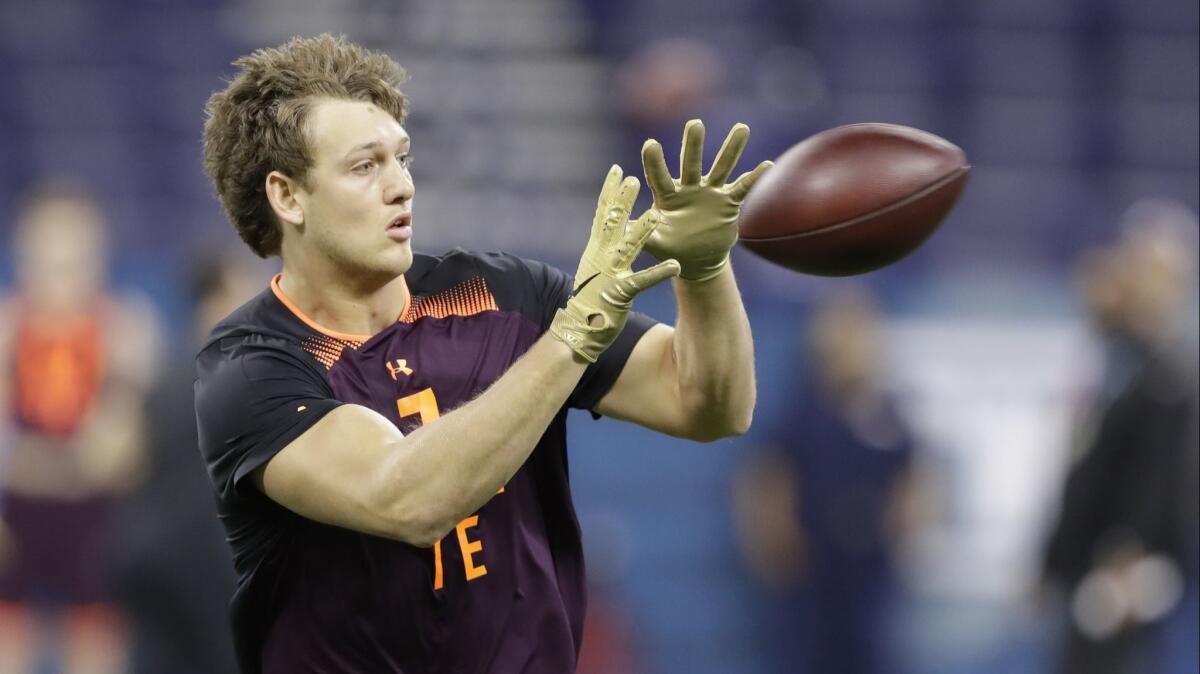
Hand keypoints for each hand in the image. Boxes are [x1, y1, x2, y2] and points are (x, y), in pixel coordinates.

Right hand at [550, 165, 680, 361]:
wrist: (577, 330)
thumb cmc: (589, 299)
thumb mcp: (594, 267)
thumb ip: (602, 248)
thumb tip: (607, 230)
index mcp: (595, 249)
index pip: (602, 214)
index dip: (609, 192)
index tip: (617, 170)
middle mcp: (600, 257)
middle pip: (612, 223)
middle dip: (623, 201)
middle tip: (634, 179)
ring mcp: (609, 274)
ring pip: (627, 247)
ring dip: (642, 231)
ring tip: (656, 215)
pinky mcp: (619, 294)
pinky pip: (641, 281)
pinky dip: (658, 273)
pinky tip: (675, 266)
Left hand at [642, 119, 773, 280]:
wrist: (695, 260)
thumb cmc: (670, 248)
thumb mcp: (653, 243)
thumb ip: (641, 234)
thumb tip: (625, 227)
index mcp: (667, 197)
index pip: (659, 176)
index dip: (654, 161)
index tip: (649, 143)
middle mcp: (689, 189)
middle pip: (691, 163)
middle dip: (693, 144)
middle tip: (695, 123)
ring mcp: (710, 194)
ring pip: (721, 168)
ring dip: (731, 149)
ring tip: (742, 127)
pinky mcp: (728, 203)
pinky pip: (743, 188)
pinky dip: (755, 178)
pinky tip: (767, 164)